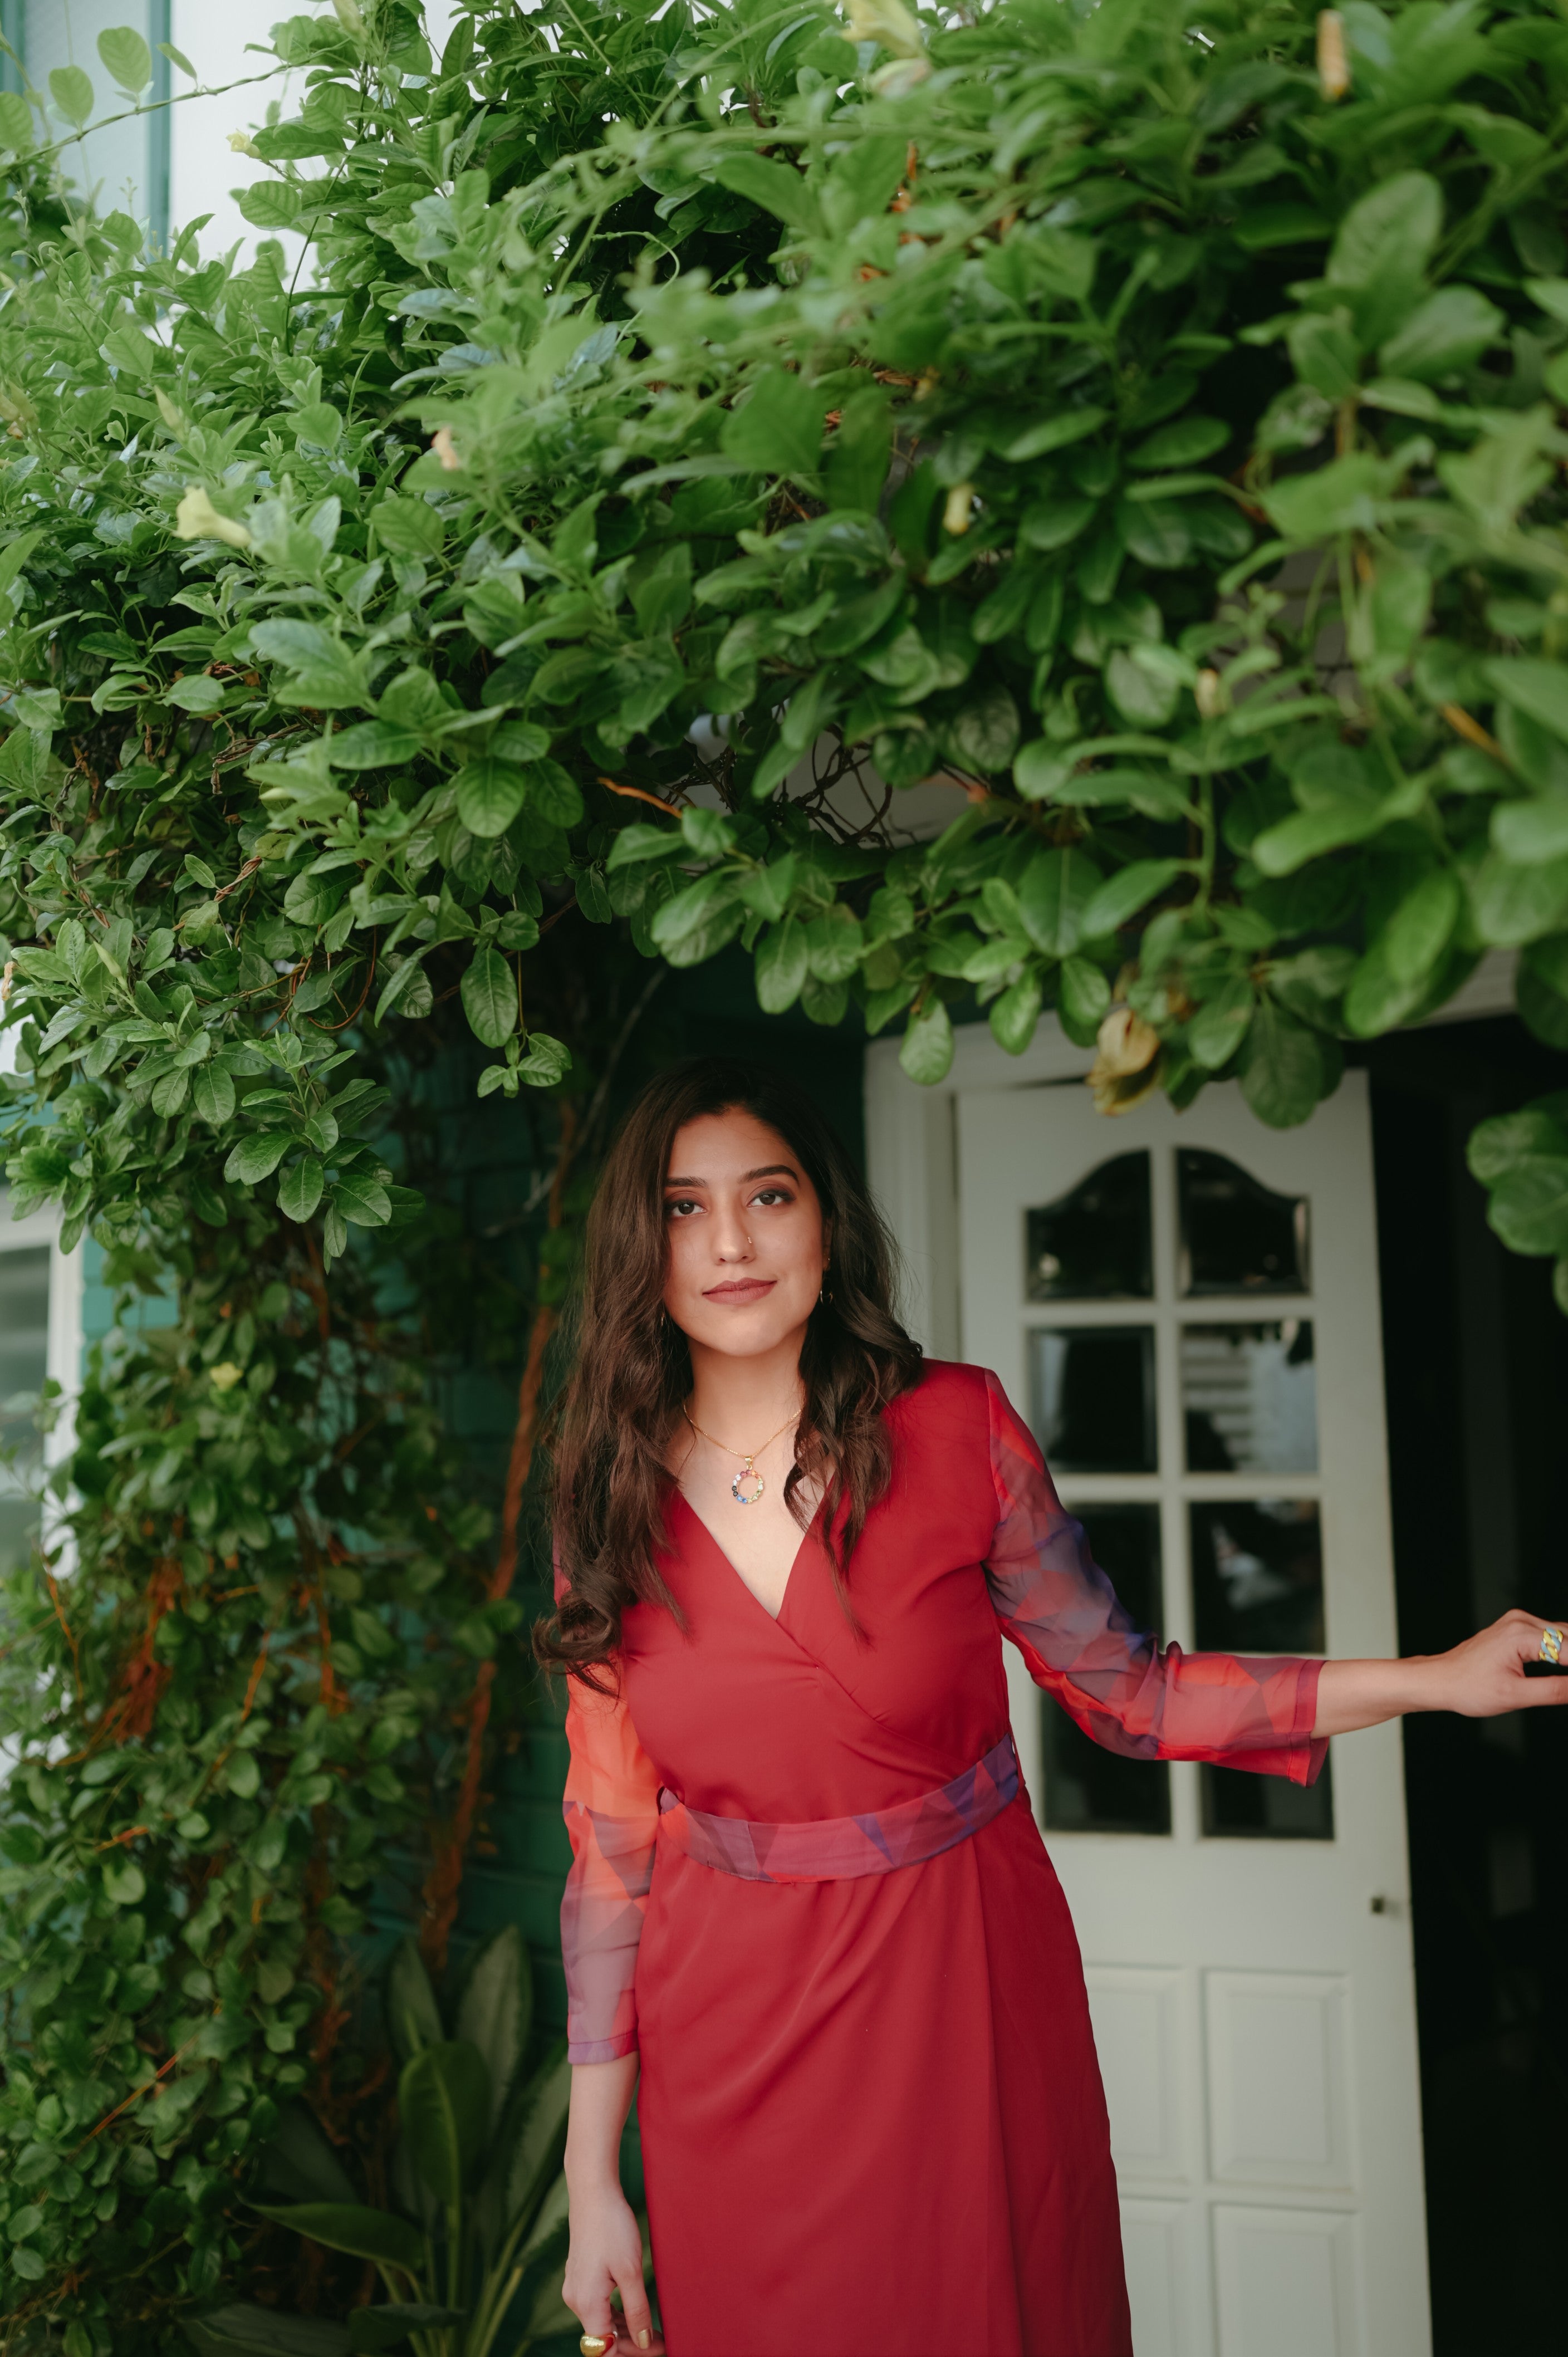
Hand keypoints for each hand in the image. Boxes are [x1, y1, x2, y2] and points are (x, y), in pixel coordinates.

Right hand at [562, 2179, 663, 2354]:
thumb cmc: (612, 2226)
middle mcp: (576, 2300)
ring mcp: (576, 2289)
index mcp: (586, 2303)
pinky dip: (616, 2315)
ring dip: (625, 2330)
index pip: (605, 2349)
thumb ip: (637, 2310)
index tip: (656, 2350)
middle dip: (631, 2344)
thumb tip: (643, 2342)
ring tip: (653, 2331)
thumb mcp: (630, 2271)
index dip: (631, 2353)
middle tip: (661, 2341)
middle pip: (602, 2339)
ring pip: (600, 2324)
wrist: (593, 2192)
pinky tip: (635, 2313)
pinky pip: (597, 2308)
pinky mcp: (581, 2278)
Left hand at [1429, 1609, 1567, 1716]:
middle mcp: (1521, 1621)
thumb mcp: (1515, 1696)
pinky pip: (1552, 1636)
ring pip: (1564, 1635)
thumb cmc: (1468, 1687)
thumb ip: (1554, 1691)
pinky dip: (1565, 1650)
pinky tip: (1565, 1666)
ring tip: (1566, 1681)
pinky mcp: (1518, 1628)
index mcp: (1521, 1634)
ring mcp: (1519, 1622)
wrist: (1441, 1679)